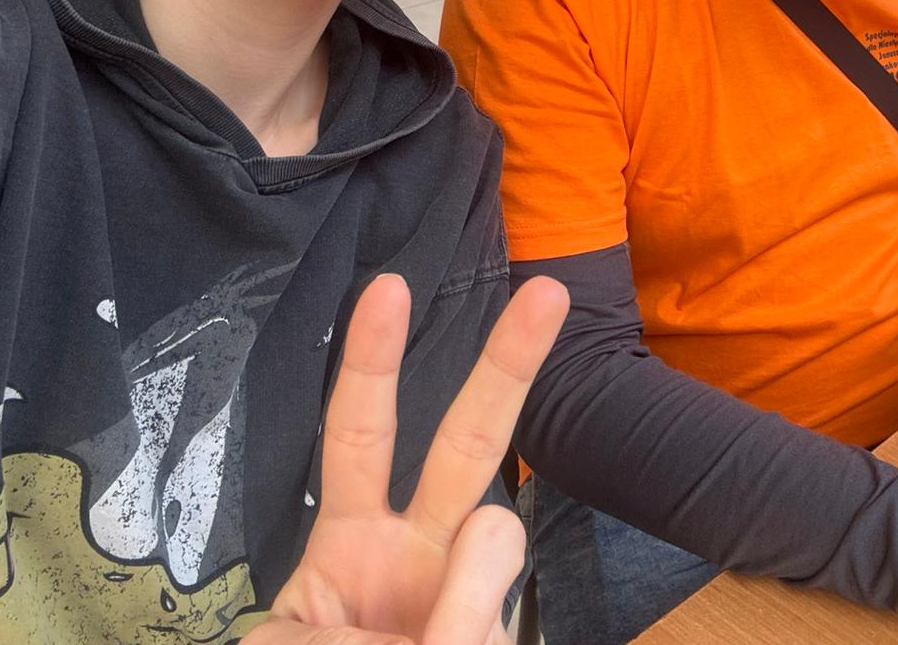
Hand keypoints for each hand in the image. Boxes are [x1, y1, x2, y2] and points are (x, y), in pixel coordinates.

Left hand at [244, 273, 569, 644]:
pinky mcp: (498, 634)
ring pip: (498, 537)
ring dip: (460, 595)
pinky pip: (494, 618)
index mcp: (350, 543)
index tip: (389, 288)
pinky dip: (459, 636)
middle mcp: (420, 556)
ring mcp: (470, 598)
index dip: (371, 360)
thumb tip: (485, 546)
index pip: (362, 433)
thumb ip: (356, 610)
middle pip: (471, 442)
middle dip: (508, 364)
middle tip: (547, 293)